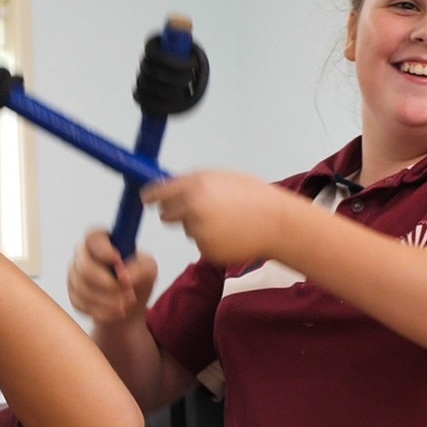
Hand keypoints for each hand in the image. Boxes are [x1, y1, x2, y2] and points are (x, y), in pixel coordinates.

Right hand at [67, 228, 157, 323]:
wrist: (129, 305)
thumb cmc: (138, 278)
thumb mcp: (149, 269)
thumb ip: (140, 268)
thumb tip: (124, 276)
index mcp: (102, 240)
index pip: (93, 237)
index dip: (103, 250)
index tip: (118, 261)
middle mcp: (83, 254)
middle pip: (85, 267)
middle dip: (108, 284)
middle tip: (128, 293)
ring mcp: (75, 274)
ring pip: (83, 289)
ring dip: (108, 300)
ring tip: (127, 304)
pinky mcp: (72, 294)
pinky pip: (81, 304)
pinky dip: (102, 311)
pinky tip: (116, 312)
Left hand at [143, 170, 300, 265]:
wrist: (278, 223)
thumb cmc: (253, 196)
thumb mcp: (222, 177)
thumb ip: (193, 182)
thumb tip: (168, 185)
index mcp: (196, 185)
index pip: (157, 193)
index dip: (151, 197)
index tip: (148, 199)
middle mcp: (193, 207)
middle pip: (165, 214)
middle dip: (174, 212)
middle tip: (195, 210)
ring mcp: (198, 231)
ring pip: (185, 228)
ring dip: (197, 225)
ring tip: (225, 220)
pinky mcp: (206, 249)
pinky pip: (200, 243)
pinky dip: (210, 240)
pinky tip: (229, 233)